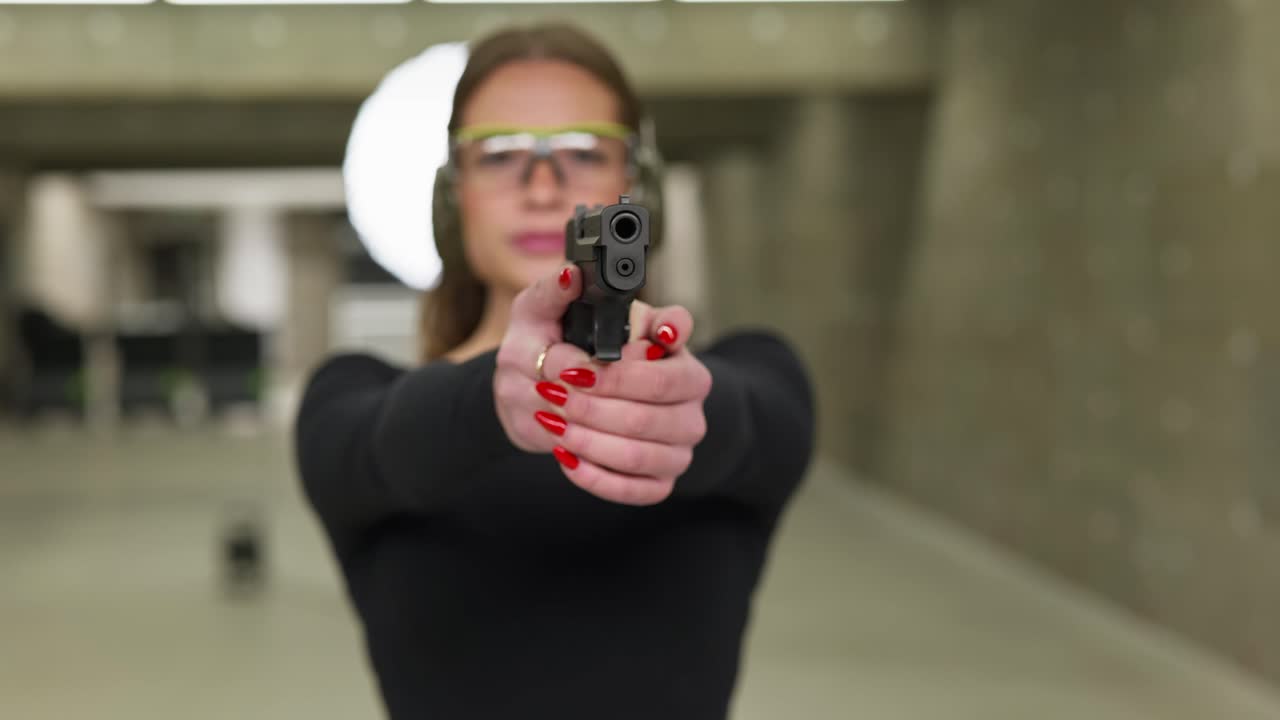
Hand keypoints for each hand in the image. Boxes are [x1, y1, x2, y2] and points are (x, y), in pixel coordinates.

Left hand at [494, 266, 711, 504]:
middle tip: (553, 391)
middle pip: (651, 409)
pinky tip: (567, 458)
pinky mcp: (660, 479)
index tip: (598, 358)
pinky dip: (596, 477)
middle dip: (594, 403)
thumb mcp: (552, 315)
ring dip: (591, 440)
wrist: (557, 396)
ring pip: (641, 452)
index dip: (636, 358)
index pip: (674, 351)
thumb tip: (570, 276)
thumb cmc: (567, 349)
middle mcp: (689, 399)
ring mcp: (679, 442)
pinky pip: (636, 489)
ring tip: (554, 423)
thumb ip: (559, 293)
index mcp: (675, 352)